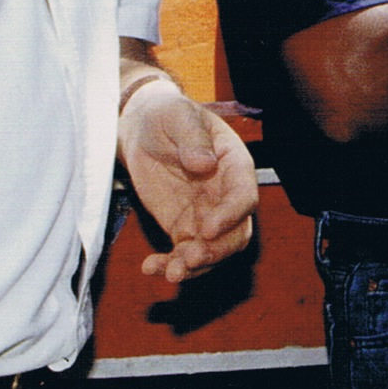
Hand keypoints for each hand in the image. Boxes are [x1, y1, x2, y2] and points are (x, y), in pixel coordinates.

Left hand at [119, 78, 258, 282]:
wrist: (143, 128)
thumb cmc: (168, 115)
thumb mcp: (178, 116)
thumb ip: (193, 138)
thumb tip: (203, 163)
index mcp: (234, 165)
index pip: (244, 196)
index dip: (230, 216)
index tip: (206, 229)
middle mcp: (226, 195)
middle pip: (236, 234)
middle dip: (216, 252)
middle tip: (188, 259)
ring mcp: (207, 215)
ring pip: (214, 251)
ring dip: (195, 267)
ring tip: (169, 273)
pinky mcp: (184, 228)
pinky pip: (184, 254)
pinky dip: (171, 265)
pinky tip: (150, 267)